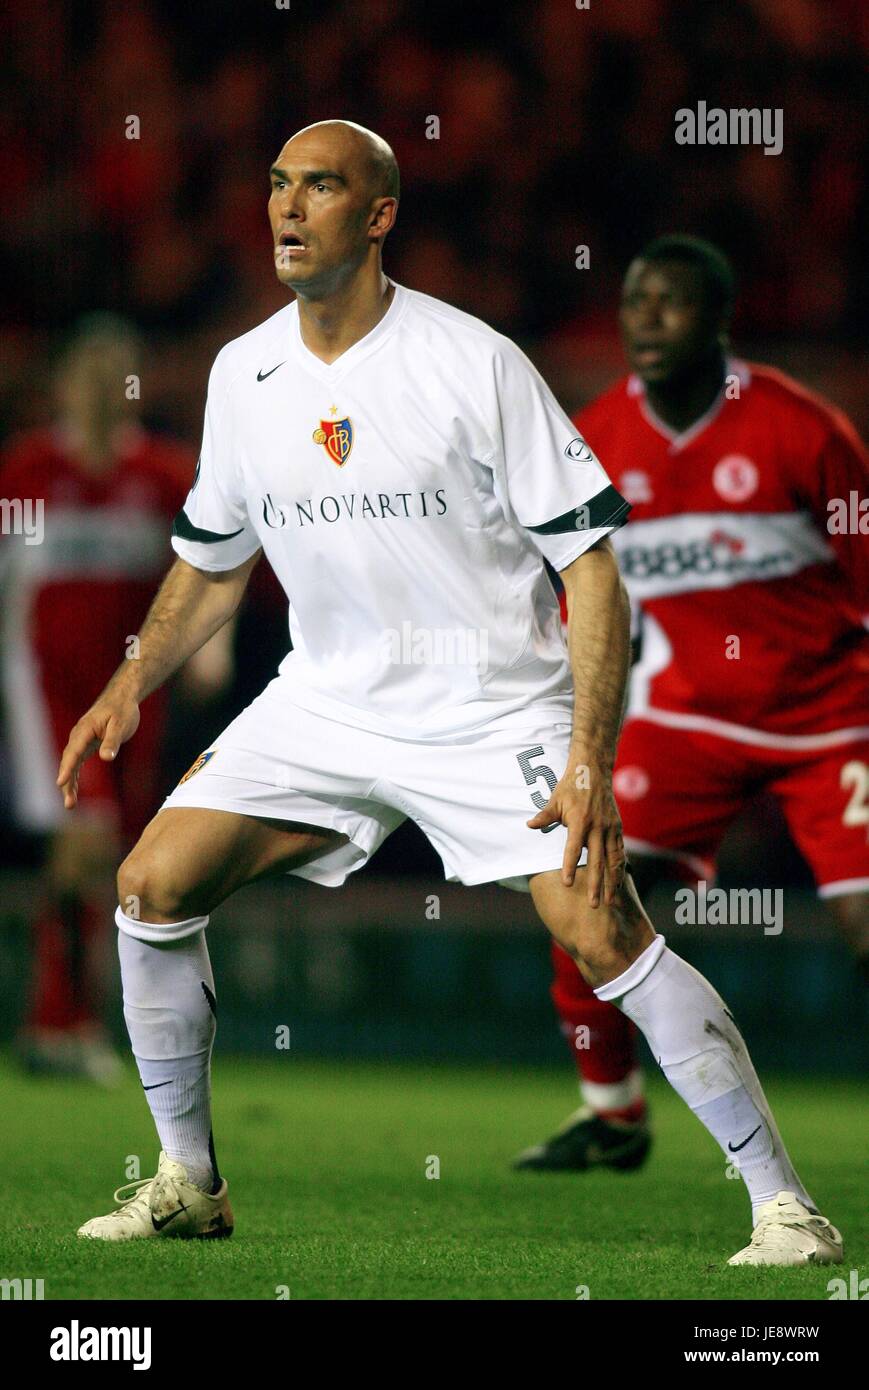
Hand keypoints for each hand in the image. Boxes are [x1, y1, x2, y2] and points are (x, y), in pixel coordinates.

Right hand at [56, 694, 140, 809]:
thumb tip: (106, 757)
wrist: (121, 697)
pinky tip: (72, 790)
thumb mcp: (121, 724)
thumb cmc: (122, 709)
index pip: (74, 751)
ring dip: (69, 783)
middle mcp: (78, 736)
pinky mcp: (86, 744)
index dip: (67, 768)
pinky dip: (74, 776)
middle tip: (69, 804)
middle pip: (69, 761)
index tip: (61, 782)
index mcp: (85, 729)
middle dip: (67, 783)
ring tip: (70, 804)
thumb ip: (112, 741)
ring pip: (71, 764)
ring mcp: (81, 740)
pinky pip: (76, 762)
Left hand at [526, 757, 625, 905]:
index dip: (570, 866)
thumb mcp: (555, 800)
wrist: (593, 770)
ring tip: (611, 901)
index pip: (573, 849)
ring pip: (614, 860)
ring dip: (613, 882)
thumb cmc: (570, 786)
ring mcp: (610, 828)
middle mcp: (598, 827)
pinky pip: (620, 852)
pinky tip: (619, 883)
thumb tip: (529, 826)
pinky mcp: (617, 828)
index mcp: (580, 821)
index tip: (567, 884)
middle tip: (593, 905)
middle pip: (597, 861)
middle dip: (596, 884)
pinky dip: (620, 868)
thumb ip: (544, 816)